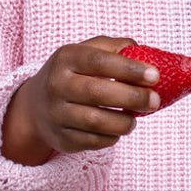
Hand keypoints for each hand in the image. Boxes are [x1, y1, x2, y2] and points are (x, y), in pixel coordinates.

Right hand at [1, 36, 162, 165]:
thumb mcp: (87, 52)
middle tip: (154, 101)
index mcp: (66, 58)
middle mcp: (57, 85)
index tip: (155, 76)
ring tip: (136, 118)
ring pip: (95, 121)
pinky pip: (93, 141)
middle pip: (97, 92)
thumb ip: (115, 49)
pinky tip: (117, 129)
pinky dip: (112, 137)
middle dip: (132, 97)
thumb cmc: (74, 73)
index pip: (99, 61)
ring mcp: (56, 113)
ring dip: (124, 122)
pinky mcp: (61, 138)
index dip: (129, 69)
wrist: (36, 106)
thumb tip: (147, 57)